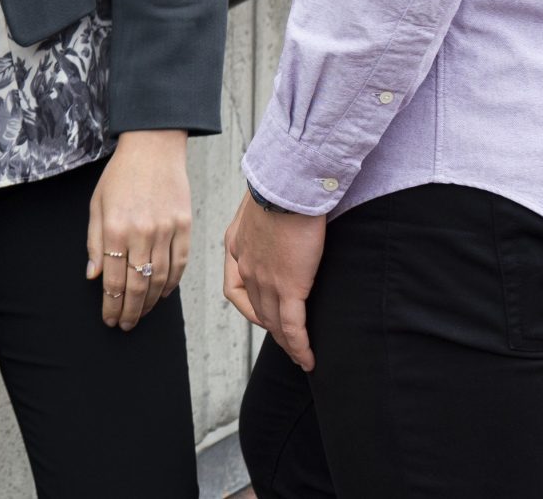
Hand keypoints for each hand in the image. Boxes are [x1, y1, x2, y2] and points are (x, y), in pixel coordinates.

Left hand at [85, 130, 189, 330]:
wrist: (153, 148)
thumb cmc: (120, 176)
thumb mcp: (97, 205)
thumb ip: (94, 242)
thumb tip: (94, 276)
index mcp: (116, 229)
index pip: (113, 279)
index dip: (111, 304)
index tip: (108, 319)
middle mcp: (142, 233)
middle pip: (137, 285)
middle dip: (129, 310)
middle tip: (123, 325)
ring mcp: (166, 231)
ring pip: (160, 280)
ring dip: (149, 303)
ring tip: (139, 315)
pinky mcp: (185, 227)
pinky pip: (180, 265)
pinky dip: (171, 284)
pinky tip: (161, 295)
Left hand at [223, 193, 326, 370]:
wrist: (288, 185)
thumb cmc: (281, 186)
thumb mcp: (262, 205)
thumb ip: (265, 222)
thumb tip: (279, 222)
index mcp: (237, 247)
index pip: (234, 289)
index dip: (249, 308)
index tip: (265, 315)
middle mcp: (246, 266)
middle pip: (257, 309)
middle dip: (272, 329)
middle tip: (288, 342)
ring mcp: (265, 279)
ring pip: (274, 322)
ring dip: (287, 343)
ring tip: (300, 356)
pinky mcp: (289, 286)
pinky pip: (292, 325)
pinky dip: (299, 345)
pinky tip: (308, 358)